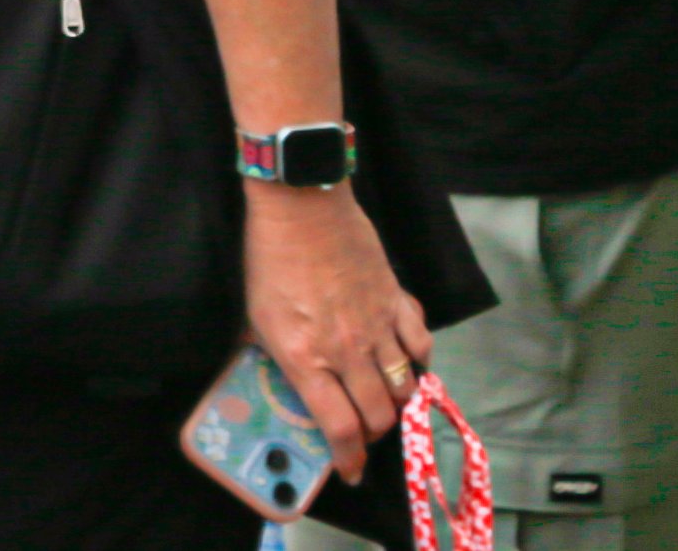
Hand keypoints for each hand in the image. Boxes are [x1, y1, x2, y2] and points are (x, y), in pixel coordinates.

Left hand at [244, 182, 430, 476]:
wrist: (301, 206)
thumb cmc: (269, 257)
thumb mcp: (255, 314)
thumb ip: (271, 353)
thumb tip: (274, 379)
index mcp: (306, 357)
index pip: (340, 428)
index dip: (349, 458)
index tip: (349, 471)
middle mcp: (347, 351)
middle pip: (380, 416)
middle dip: (375, 434)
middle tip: (365, 432)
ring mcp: (378, 327)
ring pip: (405, 389)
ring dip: (398, 404)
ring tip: (386, 404)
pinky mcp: (398, 302)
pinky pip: (422, 346)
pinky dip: (420, 363)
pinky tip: (410, 364)